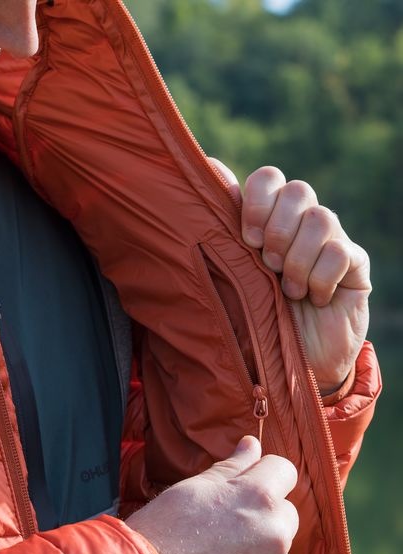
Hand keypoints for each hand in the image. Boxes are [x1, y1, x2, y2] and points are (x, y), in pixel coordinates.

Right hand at [126, 436, 298, 553]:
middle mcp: (275, 535)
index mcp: (259, 497)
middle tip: (223, 527)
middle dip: (263, 516)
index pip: (284, 471)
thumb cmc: (161, 532)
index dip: (263, 474)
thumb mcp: (193, 489)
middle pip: (286, 515)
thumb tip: (253, 446)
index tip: (243, 486)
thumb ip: (232, 467)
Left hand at [211, 160, 370, 394]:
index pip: (268, 179)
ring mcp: (331, 242)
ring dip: (298, 260)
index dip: (257, 200)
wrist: (288, 369)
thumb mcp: (229, 281)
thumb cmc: (252, 324)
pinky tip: (315, 299)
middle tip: (267, 266)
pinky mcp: (355, 265)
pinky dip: (321, 279)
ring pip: (320, 218)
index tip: (246, 238)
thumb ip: (221, 234)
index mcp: (266, 223)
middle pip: (297, 191)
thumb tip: (210, 172)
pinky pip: (341, 252)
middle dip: (277, 230)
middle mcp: (300, 226)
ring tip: (289, 293)